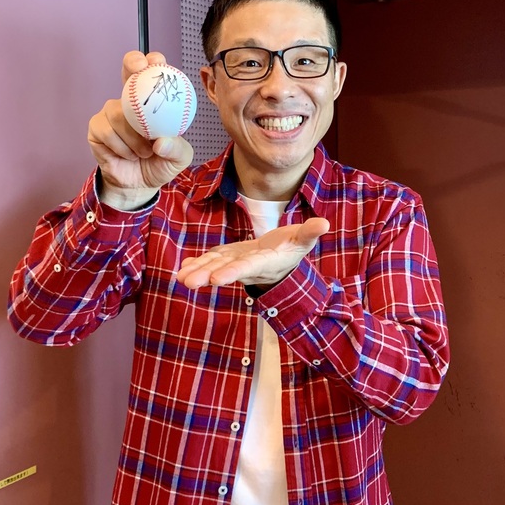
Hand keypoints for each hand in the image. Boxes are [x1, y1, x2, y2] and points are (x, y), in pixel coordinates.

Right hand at [88, 51, 193, 209]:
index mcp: (152, 102)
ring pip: (119, 113)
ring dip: (134, 137)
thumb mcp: (179, 158)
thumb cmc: (160, 163)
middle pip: (127, 70)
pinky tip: (128, 155)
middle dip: (132, 64)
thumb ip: (177, 148)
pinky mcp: (96, 128)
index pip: (151, 73)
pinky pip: (107, 132)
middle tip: (139, 70)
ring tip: (144, 152)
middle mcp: (130, 101)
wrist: (140, 185)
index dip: (152, 61)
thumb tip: (161, 141)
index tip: (158, 61)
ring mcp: (111, 112)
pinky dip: (121, 147)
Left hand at [175, 217, 329, 289]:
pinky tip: (185, 265)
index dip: (232, 272)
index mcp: (263, 262)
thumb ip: (310, 232)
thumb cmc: (293, 248)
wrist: (281, 258)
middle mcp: (246, 266)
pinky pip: (212, 260)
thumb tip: (324, 223)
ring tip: (180, 277)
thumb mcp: (303, 240)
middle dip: (206, 275)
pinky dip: (199, 262)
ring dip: (197, 270)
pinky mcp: (228, 257)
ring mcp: (235, 262)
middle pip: (224, 270)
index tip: (216, 279)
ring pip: (214, 266)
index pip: (246, 267)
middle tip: (187, 282)